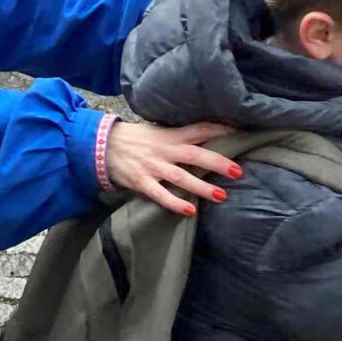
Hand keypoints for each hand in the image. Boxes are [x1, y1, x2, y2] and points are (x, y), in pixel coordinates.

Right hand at [102, 117, 240, 215]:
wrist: (102, 145)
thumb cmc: (134, 139)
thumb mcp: (157, 132)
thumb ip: (178, 137)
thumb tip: (205, 140)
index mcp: (170, 136)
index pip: (198, 129)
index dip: (219, 129)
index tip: (239, 131)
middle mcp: (164, 150)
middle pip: (195, 154)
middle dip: (217, 162)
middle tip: (237, 171)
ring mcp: (153, 166)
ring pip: (181, 176)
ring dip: (201, 187)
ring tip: (221, 196)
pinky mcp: (142, 182)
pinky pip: (160, 194)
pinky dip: (174, 202)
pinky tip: (189, 210)